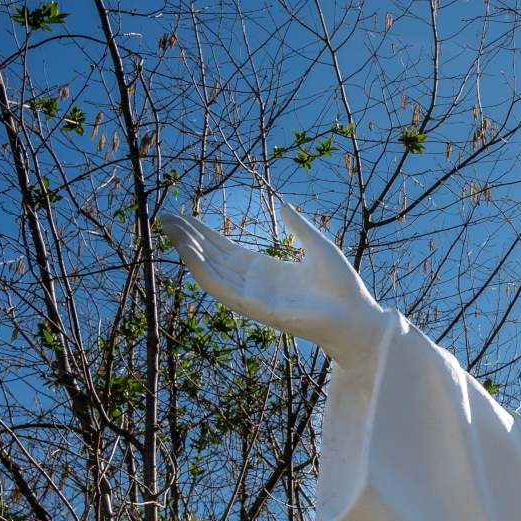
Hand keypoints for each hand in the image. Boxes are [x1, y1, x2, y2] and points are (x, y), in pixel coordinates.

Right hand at [157, 200, 386, 369]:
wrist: (357, 316)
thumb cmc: (343, 288)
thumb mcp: (319, 246)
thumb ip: (298, 227)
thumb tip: (282, 205)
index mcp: (267, 270)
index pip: (226, 249)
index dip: (203, 233)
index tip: (182, 217)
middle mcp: (256, 284)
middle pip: (213, 258)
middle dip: (188, 238)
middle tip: (163, 217)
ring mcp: (254, 297)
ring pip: (212, 272)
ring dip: (189, 251)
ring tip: (170, 230)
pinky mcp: (256, 308)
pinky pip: (223, 289)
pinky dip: (203, 271)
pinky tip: (188, 253)